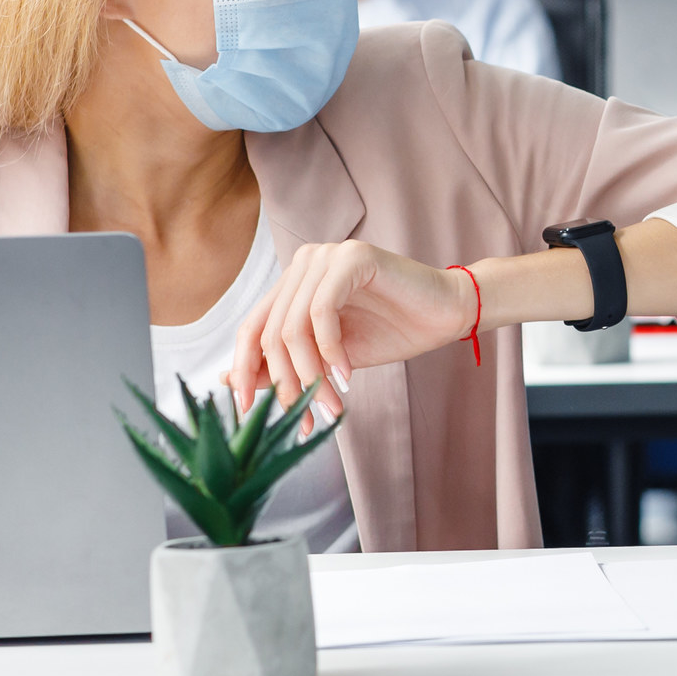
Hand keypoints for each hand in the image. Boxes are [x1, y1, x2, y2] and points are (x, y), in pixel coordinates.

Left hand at [228, 242, 478, 425]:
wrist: (447, 314)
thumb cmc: (392, 331)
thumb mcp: (328, 359)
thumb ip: (284, 364)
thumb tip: (228, 382)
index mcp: (293, 282)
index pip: (252, 328)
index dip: (244, 370)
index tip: (246, 411)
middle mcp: (303, 263)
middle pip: (271, 333)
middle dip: (286, 384)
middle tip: (304, 419)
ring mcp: (326, 256)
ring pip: (293, 327)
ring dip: (311, 375)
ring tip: (331, 405)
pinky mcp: (352, 258)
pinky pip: (322, 312)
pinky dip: (331, 350)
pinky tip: (348, 374)